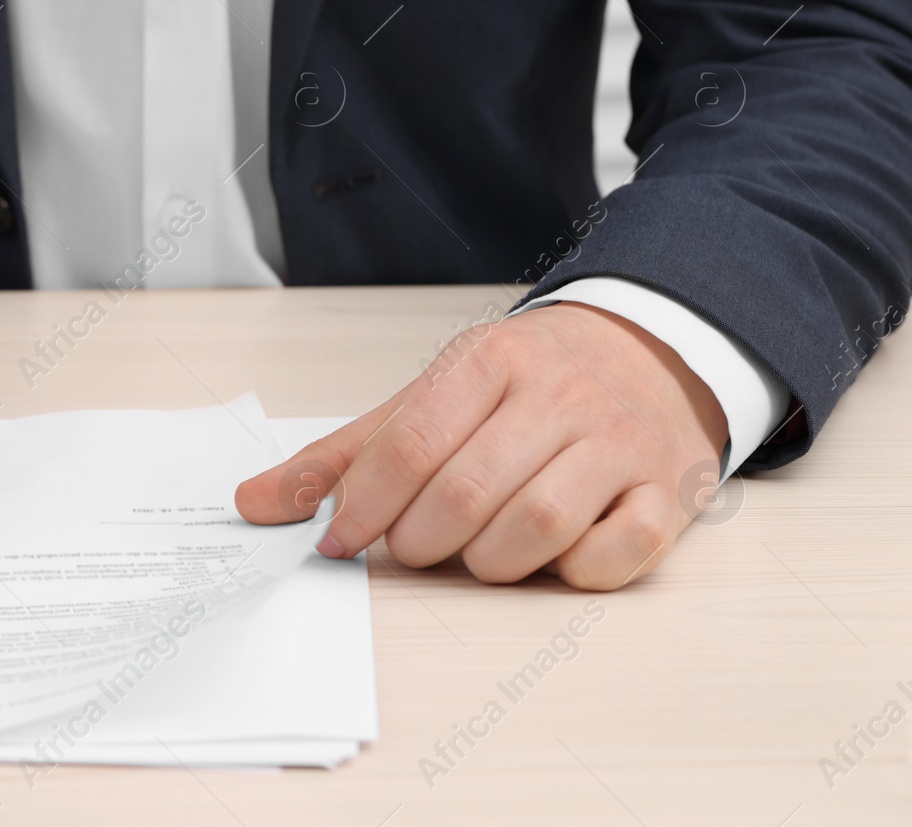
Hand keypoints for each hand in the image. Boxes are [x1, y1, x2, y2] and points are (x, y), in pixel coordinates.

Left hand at [235, 303, 728, 589]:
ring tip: (476, 552)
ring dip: (489, 561)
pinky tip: (553, 556)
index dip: (365, 505)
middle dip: (421, 539)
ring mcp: (618, 443)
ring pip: (537, 526)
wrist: (650, 351)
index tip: (341, 541)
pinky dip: (575, 570)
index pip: (411, 442)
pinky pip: (618, 553)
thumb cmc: (524, 386)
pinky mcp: (668, 491)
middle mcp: (559, 395)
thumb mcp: (431, 398)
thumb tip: (252, 502)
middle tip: (413, 546)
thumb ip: (346, 455)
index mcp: (489, 361)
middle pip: (467, 491)